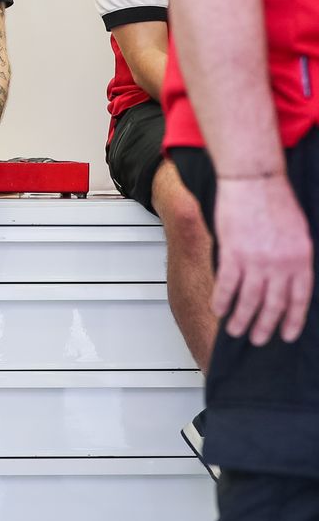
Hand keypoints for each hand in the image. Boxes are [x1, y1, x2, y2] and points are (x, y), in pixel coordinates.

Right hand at [214, 173, 313, 344]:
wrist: (254, 181)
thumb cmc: (276, 201)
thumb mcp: (298, 232)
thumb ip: (294, 259)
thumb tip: (285, 281)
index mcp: (302, 259)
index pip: (299, 298)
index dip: (292, 320)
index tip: (286, 334)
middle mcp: (281, 263)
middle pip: (273, 303)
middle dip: (265, 326)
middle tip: (258, 340)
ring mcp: (257, 260)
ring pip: (249, 299)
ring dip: (241, 319)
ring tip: (234, 331)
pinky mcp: (234, 253)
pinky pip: (227, 284)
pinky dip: (222, 300)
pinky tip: (219, 310)